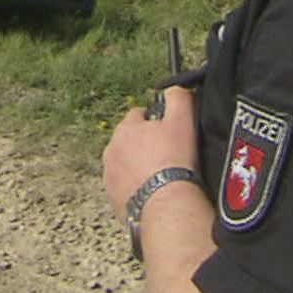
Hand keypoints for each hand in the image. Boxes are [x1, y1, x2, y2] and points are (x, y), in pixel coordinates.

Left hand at [104, 84, 202, 221]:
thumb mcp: (183, 121)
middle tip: (167, 155)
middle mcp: (112, 149)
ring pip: (125, 164)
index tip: (168, 132)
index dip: (155, 121)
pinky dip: (135, 186)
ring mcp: (109, 175)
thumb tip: (174, 89)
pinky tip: (152, 191)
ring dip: (138, 166)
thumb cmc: (174, 161)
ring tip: (160, 176)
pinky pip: (124, 186)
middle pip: (129, 140)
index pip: (138, 115)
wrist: (166, 203)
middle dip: (144, 144)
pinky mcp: (113, 196)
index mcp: (126, 128)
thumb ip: (178, 97)